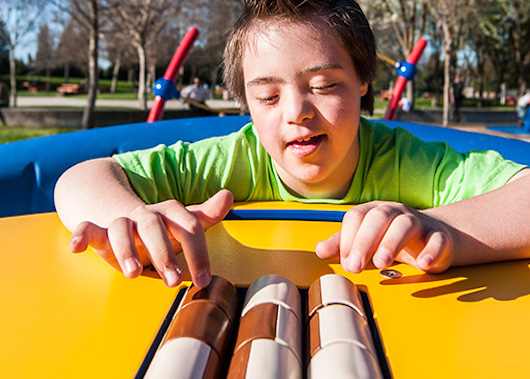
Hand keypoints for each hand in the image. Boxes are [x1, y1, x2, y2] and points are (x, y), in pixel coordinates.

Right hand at [68, 190, 233, 287]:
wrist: (123, 210)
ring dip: (126, 249)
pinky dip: (81, 235)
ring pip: (121, 228)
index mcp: (170, 213)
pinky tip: (77, 247)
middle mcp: (146, 215)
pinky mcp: (99, 230)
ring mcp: (121, 221)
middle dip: (164, 253)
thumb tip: (229, 195)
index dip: (198, 253)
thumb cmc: (162, 227)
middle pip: (154, 227)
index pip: (188, 227)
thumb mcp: (184, 223)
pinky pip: (87, 228)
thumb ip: (206, 214)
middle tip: (173, 280)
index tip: (203, 280)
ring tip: (134, 273)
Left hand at [315, 201, 453, 273]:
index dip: (348, 238)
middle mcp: (395, 212)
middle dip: (364, 242)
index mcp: (374, 211)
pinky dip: (431, 251)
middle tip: (356, 267)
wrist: (434, 239)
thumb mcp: (365, 242)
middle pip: (378, 218)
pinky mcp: (439, 237)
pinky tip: (422, 264)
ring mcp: (418, 223)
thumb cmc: (391, 239)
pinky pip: (437, 240)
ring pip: (405, 225)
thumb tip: (319, 250)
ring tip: (382, 262)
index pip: (356, 217)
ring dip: (391, 243)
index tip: (345, 261)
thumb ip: (342, 245)